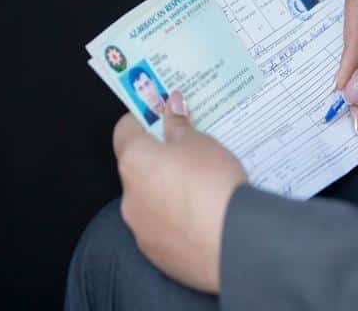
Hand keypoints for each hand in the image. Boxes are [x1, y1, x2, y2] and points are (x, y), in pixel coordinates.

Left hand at [113, 91, 245, 292]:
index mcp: (135, 161)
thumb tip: (171, 105)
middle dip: (158, 161)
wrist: (232, 238)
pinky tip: (199, 219)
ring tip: (199, 192)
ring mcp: (140, 227)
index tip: (159, 117)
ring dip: (165, 194)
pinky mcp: (154, 252)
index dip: (142, 120)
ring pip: (148, 201)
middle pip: (137, 169)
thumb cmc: (214, 182)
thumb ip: (179, 125)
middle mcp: (129, 195)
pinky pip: (160, 229)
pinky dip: (174, 221)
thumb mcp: (201, 142)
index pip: (124, 130)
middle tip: (189, 158)